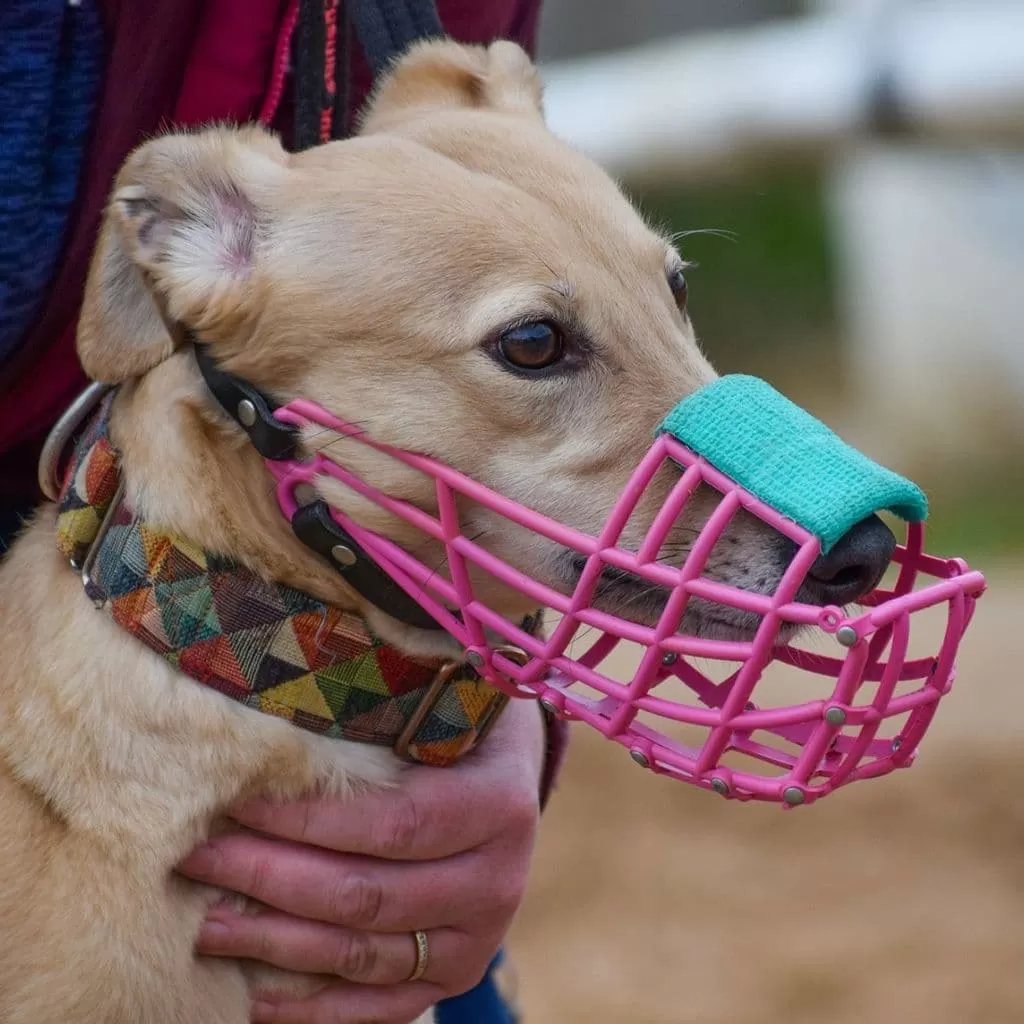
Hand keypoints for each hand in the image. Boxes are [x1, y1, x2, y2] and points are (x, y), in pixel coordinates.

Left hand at [178, 697, 545, 1022]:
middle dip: (270, 879)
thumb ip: (382, 714)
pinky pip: (380, 1005)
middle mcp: (498, 880)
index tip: (238, 802)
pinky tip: (254, 995)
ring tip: (206, 924)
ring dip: (276, 943)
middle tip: (199, 859)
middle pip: (367, 895)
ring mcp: (479, 938)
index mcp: (498, 805)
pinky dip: (313, 1008)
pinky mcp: (457, 974)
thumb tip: (273, 713)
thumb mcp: (443, 705)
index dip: (309, 820)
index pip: (391, 824)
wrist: (511, 775)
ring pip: (362, 955)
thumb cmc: (457, 727)